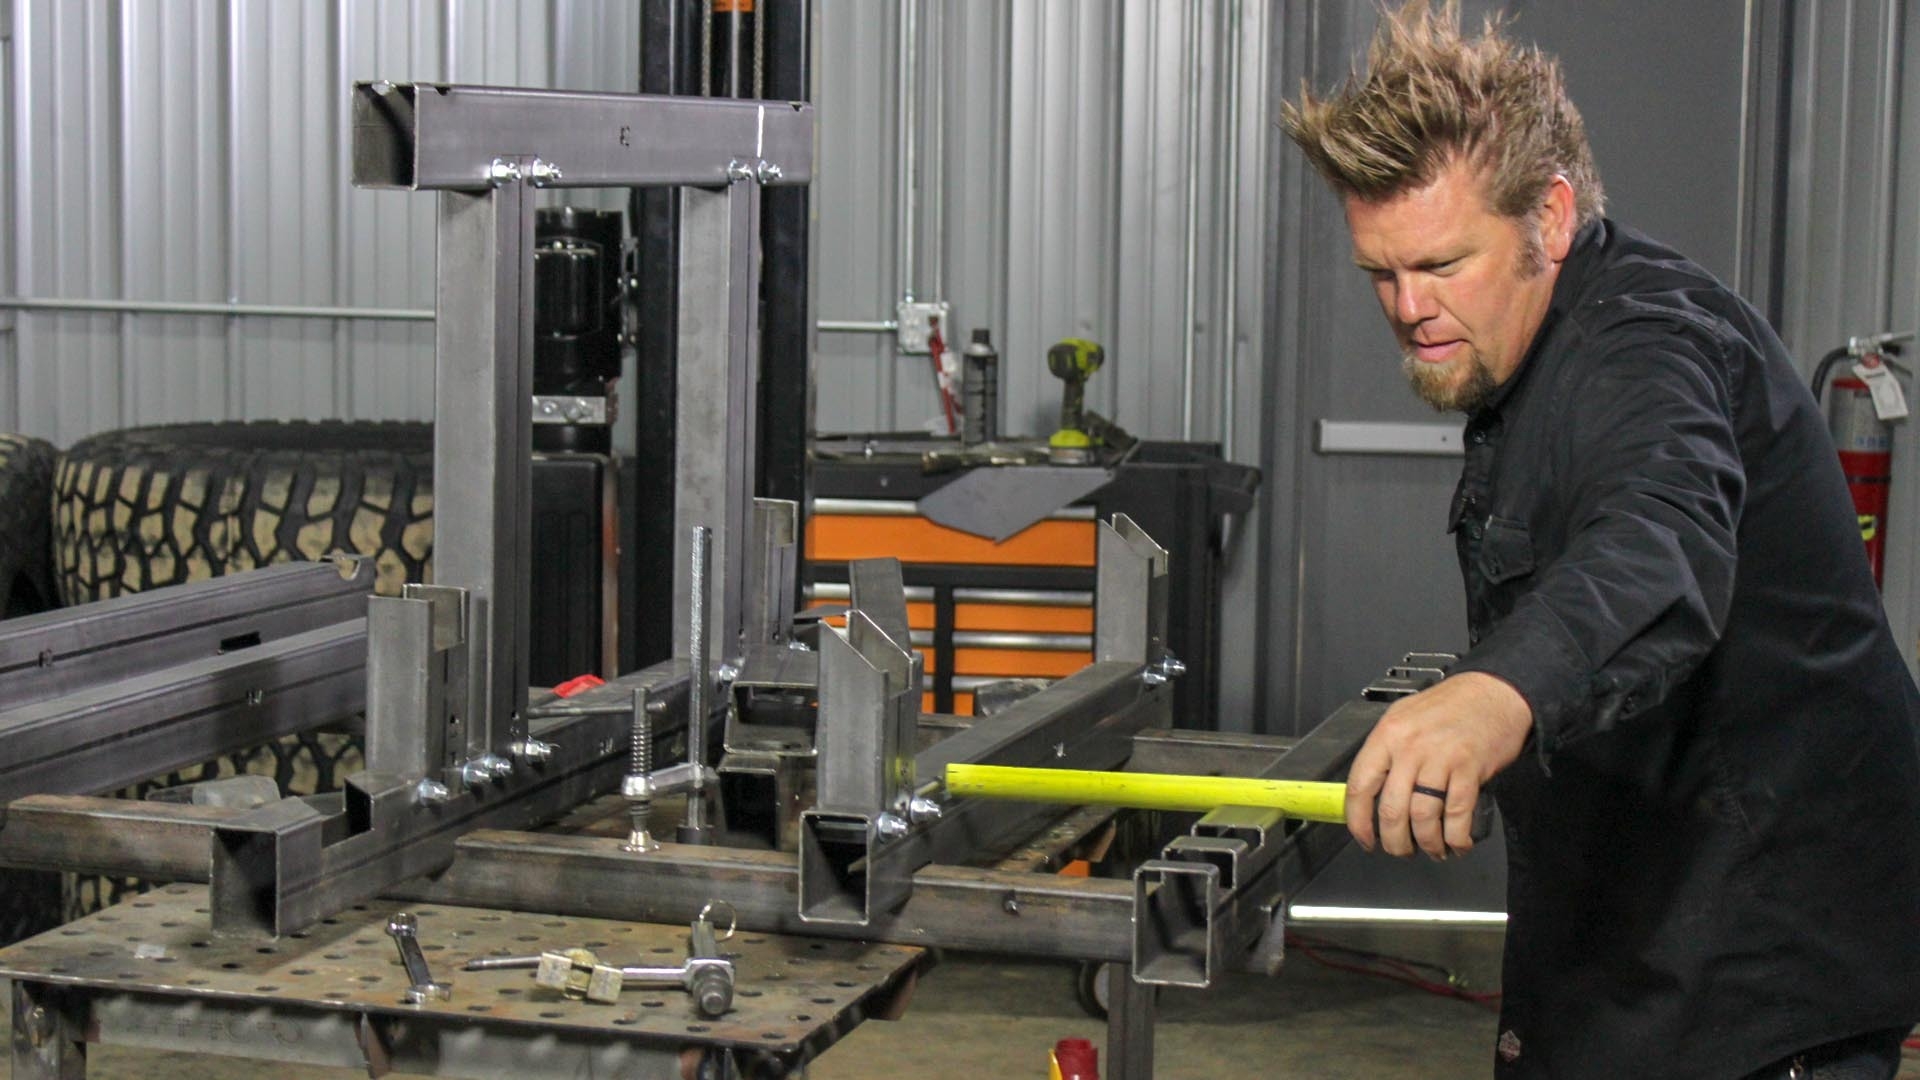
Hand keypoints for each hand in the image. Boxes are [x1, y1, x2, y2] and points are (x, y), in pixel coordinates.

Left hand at [1344, 672, 1531, 857]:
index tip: (1365, 838)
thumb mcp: (1404, 716)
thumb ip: (1386, 750)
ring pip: (1422, 818)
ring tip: (1432, 849)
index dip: (1358, 821)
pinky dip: (1456, 837)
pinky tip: (1457, 842)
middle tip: (1400, 850)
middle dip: (1395, 841)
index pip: (1360, 786)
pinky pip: (1456, 815)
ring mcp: (1440, 759)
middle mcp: (1410, 747)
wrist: (1495, 691)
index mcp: (1387, 735)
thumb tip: (1370, 789)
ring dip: (1427, 843)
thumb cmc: (1450, 705)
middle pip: (1391, 810)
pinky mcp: (1469, 770)